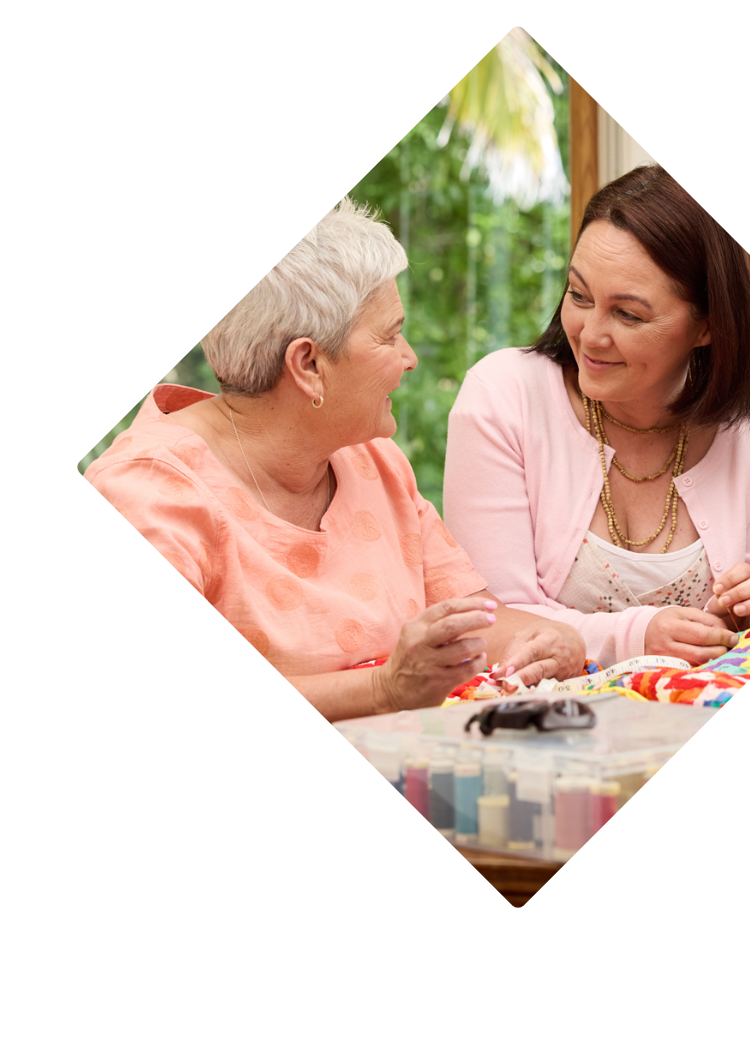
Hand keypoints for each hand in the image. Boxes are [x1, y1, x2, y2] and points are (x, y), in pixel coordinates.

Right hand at [374, 597, 498, 711]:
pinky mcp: (438, 682)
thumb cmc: (409, 659)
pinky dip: (478, 663)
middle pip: (453, 625)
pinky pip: (467, 669)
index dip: (472, 604)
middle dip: (478, 619)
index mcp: (415, 626)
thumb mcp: (415, 635)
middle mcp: (420, 643)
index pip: (447, 607)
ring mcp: (429, 663)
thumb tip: (470, 611)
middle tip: (491, 619)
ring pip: (463, 648)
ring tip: (481, 644)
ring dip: (479, 644)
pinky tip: (479, 660)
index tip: (489, 605)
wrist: (391, 690)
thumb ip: (437, 623)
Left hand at [488, 621, 585, 690]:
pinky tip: (519, 695)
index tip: (504, 671)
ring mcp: (564, 673)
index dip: (518, 662)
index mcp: (549, 640)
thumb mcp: (530, 634)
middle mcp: (559, 657)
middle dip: (521, 679)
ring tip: (507, 692)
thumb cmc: (547, 636)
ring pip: (543, 683)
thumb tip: (501, 670)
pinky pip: (547, 690)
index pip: (532, 651)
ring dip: (524, 689)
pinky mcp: (565, 684)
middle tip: (505, 686)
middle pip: (539, 670)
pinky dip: (531, 693)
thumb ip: (514, 649)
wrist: (574, 641)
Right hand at [644, 606, 739, 664]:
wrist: (642, 633)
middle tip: (727, 645)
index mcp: (669, 626)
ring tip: (718, 651)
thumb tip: (726, 633)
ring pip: (697, 664)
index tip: (732, 637)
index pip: (702, 635)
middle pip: (701, 653)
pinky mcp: (665, 669)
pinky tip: (705, 657)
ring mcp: (664, 660)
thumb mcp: (685, 613)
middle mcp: (664, 645)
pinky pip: (690, 669)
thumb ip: (707, 620)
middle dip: (720, 650)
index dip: (721, 637)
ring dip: (713, 658)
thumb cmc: (667, 621)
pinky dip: (702, 664)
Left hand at [704, 562, 749, 630]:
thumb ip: (722, 594)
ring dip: (747, 604)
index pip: (742, 570)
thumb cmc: (728, 604)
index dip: (729, 579)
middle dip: (736, 592)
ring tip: (736, 610)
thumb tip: (722, 597)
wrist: (735, 619)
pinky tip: (742, 612)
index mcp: (746, 573)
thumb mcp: (723, 598)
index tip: (716, 589)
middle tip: (723, 601)